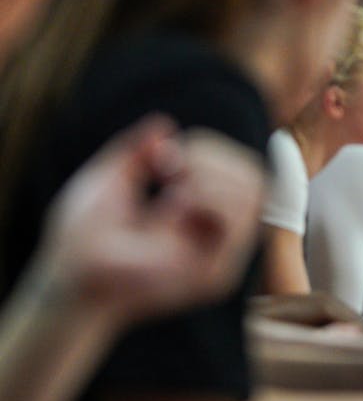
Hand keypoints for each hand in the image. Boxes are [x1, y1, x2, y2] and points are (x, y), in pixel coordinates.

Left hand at [42, 115, 264, 324]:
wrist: (69, 274)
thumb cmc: (81, 236)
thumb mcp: (110, 178)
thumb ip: (136, 152)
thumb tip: (164, 125)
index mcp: (201, 216)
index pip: (240, 172)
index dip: (211, 149)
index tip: (163, 151)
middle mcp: (218, 236)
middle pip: (255, 179)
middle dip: (214, 158)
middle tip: (168, 165)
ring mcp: (221, 257)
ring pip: (255, 196)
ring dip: (212, 177)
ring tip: (171, 186)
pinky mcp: (216, 275)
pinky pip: (239, 224)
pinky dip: (208, 199)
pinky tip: (173, 204)